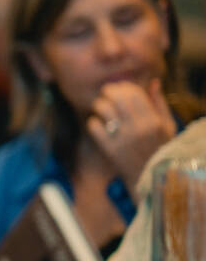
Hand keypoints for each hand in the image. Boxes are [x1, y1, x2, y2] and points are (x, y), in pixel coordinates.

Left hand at [86, 78, 176, 193]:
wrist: (148, 178)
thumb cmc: (159, 149)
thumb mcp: (167, 127)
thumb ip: (160, 103)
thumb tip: (153, 82)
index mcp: (153, 121)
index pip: (135, 94)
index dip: (124, 87)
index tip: (118, 87)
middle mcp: (138, 128)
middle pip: (118, 98)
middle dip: (108, 91)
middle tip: (105, 93)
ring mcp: (123, 139)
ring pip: (104, 109)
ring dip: (99, 104)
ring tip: (99, 106)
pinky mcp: (109, 149)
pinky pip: (94, 127)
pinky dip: (92, 122)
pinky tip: (96, 123)